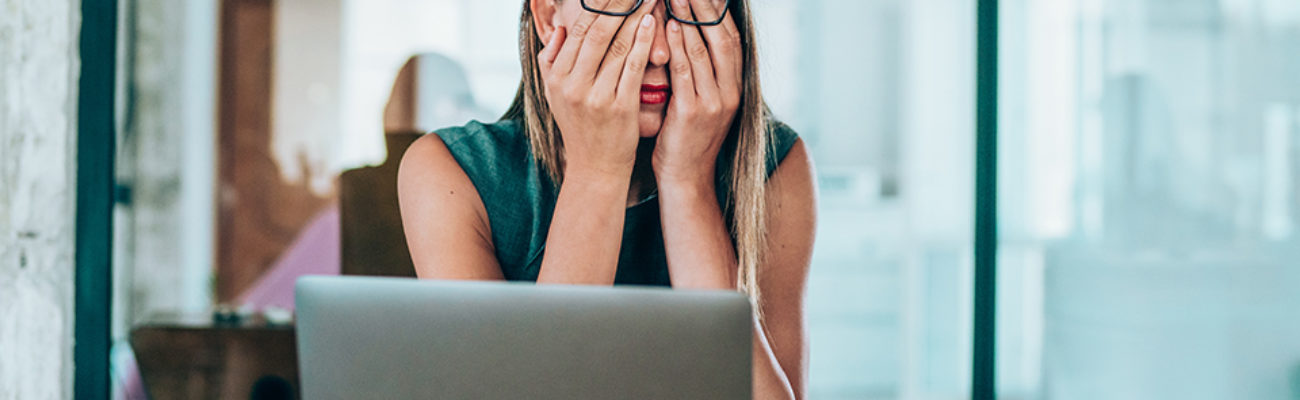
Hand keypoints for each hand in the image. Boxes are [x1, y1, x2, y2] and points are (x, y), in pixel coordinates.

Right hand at [539, 0, 657, 177]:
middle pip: (597, 31)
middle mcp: (573, 84)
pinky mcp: (620, 107)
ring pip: (616, 45)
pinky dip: (642, 42)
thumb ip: (551, 60)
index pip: (577, 30)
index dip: (597, 4)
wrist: (596, 168)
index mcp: (557, 77)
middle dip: (618, 3)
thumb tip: (560, 28)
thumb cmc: (580, 127)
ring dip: (635, 16)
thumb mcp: (554, 95)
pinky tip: (652, 22)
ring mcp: (596, 96)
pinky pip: (632, 66)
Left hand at [653, 0, 743, 184]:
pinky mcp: (694, 113)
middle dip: (705, 8)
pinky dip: (678, 47)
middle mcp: (730, 92)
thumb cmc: (686, 138)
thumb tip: (687, 38)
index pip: (730, 39)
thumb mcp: (700, 102)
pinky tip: (668, 27)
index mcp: (734, 87)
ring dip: (688, 19)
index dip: (718, 11)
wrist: (686, 179)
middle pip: (721, 38)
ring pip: (704, 51)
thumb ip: (700, 74)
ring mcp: (715, 103)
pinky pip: (686, 72)